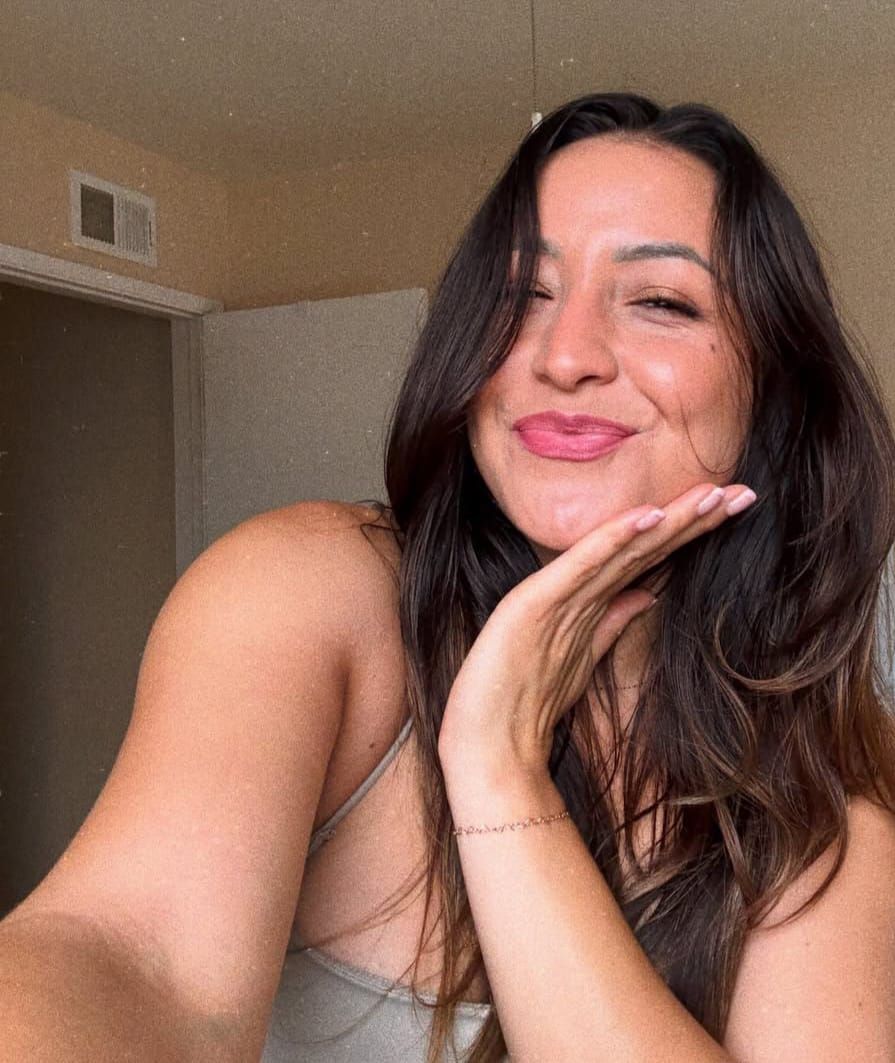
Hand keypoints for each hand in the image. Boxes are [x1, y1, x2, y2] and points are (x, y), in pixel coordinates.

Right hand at [437, 481, 757, 782]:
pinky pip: (584, 566)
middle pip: (642, 545)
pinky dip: (615, 538)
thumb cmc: (520, 703)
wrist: (487, 745)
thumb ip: (610, 623)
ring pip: (622, 547)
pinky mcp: (535, 603)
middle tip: (743, 491)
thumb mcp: (580, 659)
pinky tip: (648, 517)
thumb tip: (647, 597)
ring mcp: (555, 593)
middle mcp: (574, 589)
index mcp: (586, 602)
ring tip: (711, 493)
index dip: (689, 533)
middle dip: (692, 517)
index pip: (647, 558)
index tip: (733, 512)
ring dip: (668, 519)